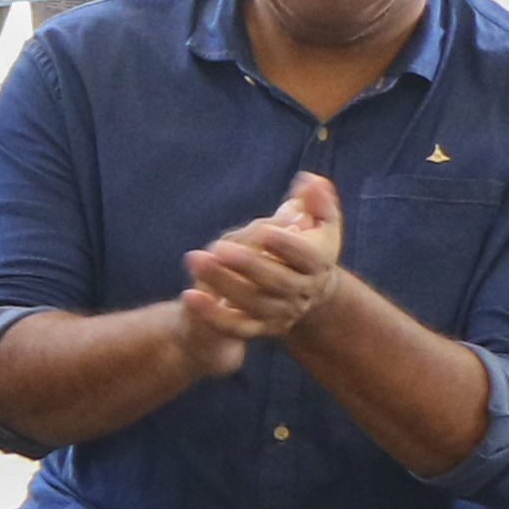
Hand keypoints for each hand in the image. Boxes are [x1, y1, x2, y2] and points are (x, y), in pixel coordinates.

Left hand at [184, 171, 343, 342]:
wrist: (308, 291)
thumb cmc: (308, 245)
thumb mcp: (319, 222)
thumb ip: (315, 201)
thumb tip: (308, 181)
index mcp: (319, 264)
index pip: (307, 256)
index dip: (286, 245)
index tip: (261, 230)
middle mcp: (303, 291)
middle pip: (278, 282)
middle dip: (248, 265)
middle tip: (219, 247)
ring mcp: (281, 312)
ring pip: (255, 304)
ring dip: (224, 284)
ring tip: (196, 260)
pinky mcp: (260, 327)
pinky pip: (237, 327)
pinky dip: (214, 314)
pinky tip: (189, 294)